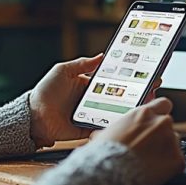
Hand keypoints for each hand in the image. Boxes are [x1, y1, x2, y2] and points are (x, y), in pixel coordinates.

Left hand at [28, 55, 164, 146]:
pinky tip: (130, 118)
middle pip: (120, 96)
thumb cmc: (44, 91)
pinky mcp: (88, 128)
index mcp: (89, 85)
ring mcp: (92, 115)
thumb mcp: (62, 70)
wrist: (32, 117)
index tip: (145, 73)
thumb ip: (82, 63)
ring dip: (132, 108)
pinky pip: (105, 126)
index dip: (129, 77)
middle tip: (154, 87)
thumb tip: (102, 56)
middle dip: (138, 92)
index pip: (114, 80)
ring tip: (147, 102)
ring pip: (117, 111)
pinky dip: (117, 123)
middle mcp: (93, 100)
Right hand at [93, 97, 184, 184]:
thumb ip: (121, 128)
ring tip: (148, 164)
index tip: (156, 123)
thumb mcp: (108, 133)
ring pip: (173, 144)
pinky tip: (154, 173)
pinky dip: (169, 168)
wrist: (109, 174)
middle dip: (160, 136)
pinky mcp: (178, 160)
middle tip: (148, 149)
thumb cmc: (104, 154)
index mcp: (144, 113)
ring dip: (164, 152)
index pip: (163, 104)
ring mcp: (172, 141)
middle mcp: (161, 123)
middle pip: (168, 126)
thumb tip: (113, 133)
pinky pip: (177, 162)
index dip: (160, 114)